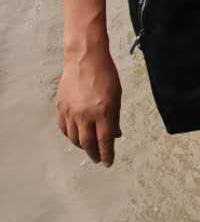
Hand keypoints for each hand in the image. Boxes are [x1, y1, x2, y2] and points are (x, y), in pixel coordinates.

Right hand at [56, 48, 122, 165]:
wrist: (84, 58)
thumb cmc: (105, 75)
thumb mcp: (116, 96)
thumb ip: (115, 117)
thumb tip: (115, 135)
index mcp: (103, 112)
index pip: (105, 141)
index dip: (107, 154)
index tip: (108, 163)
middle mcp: (85, 114)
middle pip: (87, 143)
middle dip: (94, 154)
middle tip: (98, 159)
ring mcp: (71, 111)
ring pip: (74, 138)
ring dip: (82, 146)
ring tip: (88, 149)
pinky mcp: (61, 107)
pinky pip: (64, 128)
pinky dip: (70, 135)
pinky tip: (76, 137)